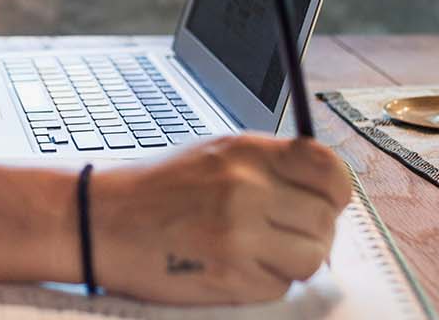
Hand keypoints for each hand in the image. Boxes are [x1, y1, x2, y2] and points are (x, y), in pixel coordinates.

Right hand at [89, 135, 351, 304]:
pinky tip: (236, 268)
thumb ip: (268, 166)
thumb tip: (322, 188)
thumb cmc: (158, 192)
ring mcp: (239, 234)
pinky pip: (279, 286)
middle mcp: (247, 188)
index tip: (329, 201)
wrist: (102, 222)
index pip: (328, 167)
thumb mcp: (214, 155)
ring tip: (263, 253)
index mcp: (246, 152)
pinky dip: (265, 283)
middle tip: (288, 235)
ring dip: (293, 262)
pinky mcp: (231, 276)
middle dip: (314, 232)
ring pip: (310, 257)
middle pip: (325, 219)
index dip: (337, 190)